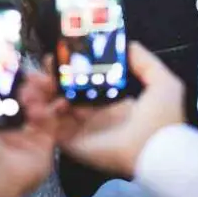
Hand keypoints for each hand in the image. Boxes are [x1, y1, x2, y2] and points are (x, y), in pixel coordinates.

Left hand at [0, 76, 55, 196]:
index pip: (4, 95)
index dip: (10, 81)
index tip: (14, 68)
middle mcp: (10, 128)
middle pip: (26, 99)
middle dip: (30, 84)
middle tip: (29, 77)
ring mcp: (27, 137)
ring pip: (41, 107)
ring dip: (39, 95)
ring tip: (32, 92)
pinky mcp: (43, 145)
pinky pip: (50, 124)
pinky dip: (47, 112)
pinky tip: (36, 108)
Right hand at [21, 42, 183, 178]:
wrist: (157, 150)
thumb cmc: (161, 117)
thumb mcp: (161, 81)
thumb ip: (144, 61)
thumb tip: (126, 45)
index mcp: (114, 103)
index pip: (87, 84)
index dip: (74, 70)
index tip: (62, 55)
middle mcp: (96, 116)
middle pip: (66, 95)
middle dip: (53, 79)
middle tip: (44, 65)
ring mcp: (82, 130)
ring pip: (55, 109)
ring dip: (43, 93)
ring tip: (35, 79)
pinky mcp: (74, 143)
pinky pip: (51, 128)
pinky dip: (42, 114)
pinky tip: (38, 97)